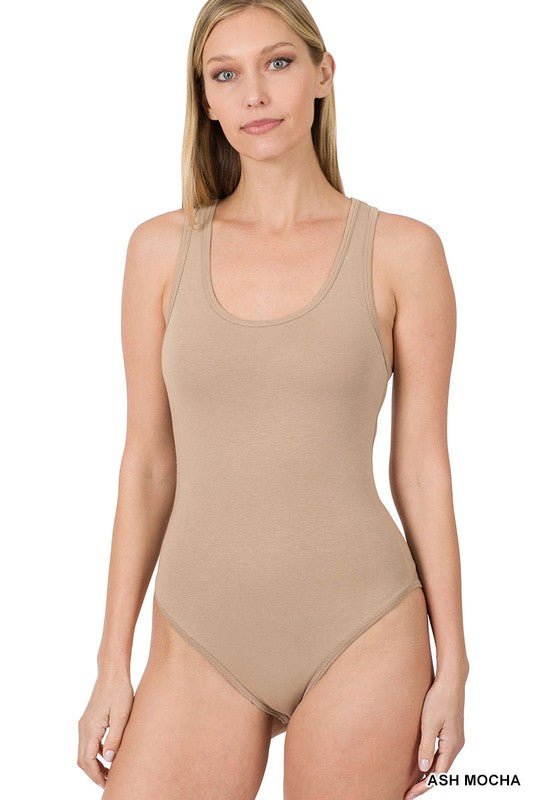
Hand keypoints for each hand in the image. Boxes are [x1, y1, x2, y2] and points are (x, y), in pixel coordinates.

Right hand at [77, 671, 133, 787]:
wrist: (112, 672)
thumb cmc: (120, 691)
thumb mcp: (122, 715)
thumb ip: (114, 738)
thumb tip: (108, 760)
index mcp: (90, 728)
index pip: (87, 761)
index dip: (96, 775)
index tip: (107, 784)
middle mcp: (83, 728)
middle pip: (82, 759)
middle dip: (93, 774)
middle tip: (108, 782)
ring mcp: (84, 723)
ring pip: (84, 752)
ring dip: (94, 764)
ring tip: (109, 772)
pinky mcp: (89, 720)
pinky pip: (87, 742)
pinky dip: (94, 754)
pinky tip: (107, 756)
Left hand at [404, 669, 466, 799]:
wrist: (451, 681)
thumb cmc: (439, 699)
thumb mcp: (429, 723)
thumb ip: (426, 747)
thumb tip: (424, 769)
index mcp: (452, 745)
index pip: (438, 775)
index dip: (423, 786)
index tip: (409, 795)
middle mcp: (456, 745)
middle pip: (440, 772)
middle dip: (425, 784)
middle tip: (408, 793)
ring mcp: (455, 739)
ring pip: (441, 763)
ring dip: (428, 774)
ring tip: (412, 783)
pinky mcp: (451, 732)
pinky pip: (441, 753)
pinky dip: (432, 762)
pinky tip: (422, 763)